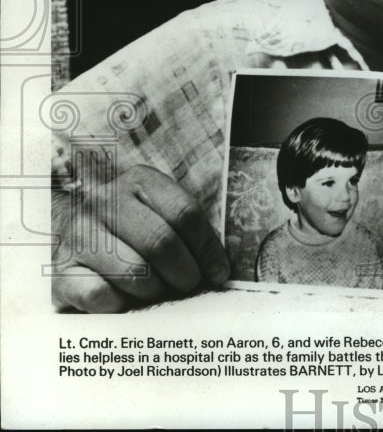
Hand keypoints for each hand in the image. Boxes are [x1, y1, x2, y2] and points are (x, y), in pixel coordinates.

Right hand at [51, 165, 229, 312]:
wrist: (66, 230)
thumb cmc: (129, 228)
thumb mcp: (159, 212)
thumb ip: (187, 232)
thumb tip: (218, 272)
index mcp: (138, 181)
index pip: (185, 213)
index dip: (208, 248)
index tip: (218, 273)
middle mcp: (104, 201)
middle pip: (161, 241)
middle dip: (185, 272)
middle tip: (188, 285)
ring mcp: (78, 235)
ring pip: (134, 272)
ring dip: (155, 290)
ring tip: (157, 292)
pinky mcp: (60, 273)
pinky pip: (101, 296)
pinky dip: (121, 304)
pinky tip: (124, 300)